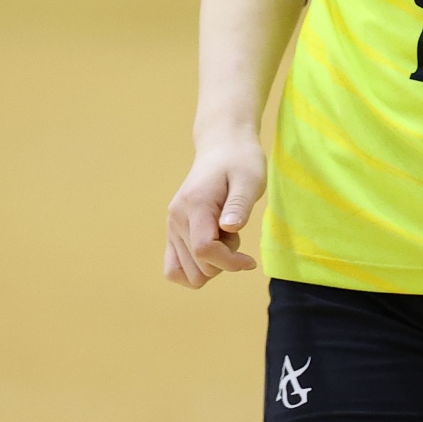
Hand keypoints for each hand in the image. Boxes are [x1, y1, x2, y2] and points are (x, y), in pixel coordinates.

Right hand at [165, 131, 266, 288]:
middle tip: (235, 234)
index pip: (204, 250)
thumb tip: (230, 229)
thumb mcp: (250, 178)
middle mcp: (177, 217)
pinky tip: (213, 251)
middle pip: (197, 268)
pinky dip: (196, 269)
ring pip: (185, 274)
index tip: (250, 261)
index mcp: (196, 204)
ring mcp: (171, 225)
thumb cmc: (241, 161)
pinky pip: (174, 268)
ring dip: (211, 266)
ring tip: (224, 238)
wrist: (222, 147)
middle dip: (223, 261)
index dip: (230, 262)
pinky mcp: (172, 231)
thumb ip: (240, 204)